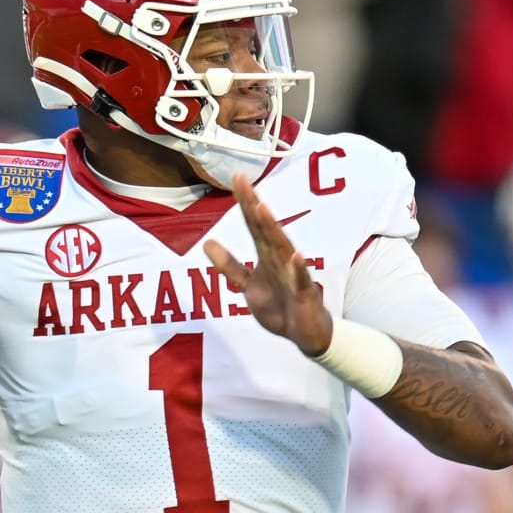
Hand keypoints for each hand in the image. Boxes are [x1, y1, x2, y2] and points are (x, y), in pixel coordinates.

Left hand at [204, 174, 334, 355]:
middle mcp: (280, 260)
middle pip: (265, 229)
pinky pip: (302, 281)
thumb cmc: (279, 306)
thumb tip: (207, 243)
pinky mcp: (305, 294)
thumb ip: (229, 265)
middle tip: (242, 181)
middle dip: (254, 206)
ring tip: (262, 209)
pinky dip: (299, 270)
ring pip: (282, 249)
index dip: (245, 203)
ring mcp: (294, 275)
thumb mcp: (248, 286)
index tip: (236, 178)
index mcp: (266, 256)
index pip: (253, 225)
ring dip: (273, 229)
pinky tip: (296, 257)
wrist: (305, 334)